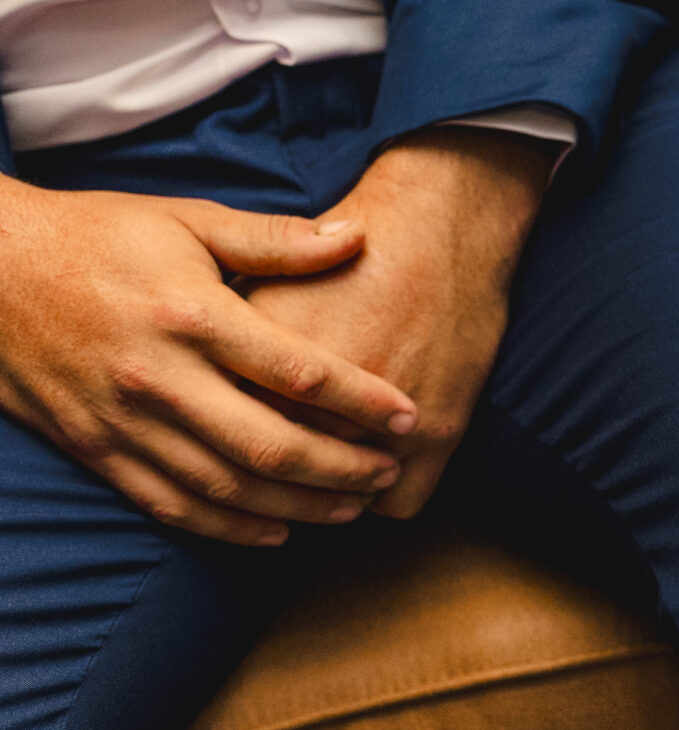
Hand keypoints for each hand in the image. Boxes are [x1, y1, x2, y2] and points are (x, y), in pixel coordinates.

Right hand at [0, 178, 416, 544]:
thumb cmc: (95, 237)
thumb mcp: (185, 220)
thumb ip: (274, 241)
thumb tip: (358, 237)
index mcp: (190, 315)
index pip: (296, 371)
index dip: (362, 400)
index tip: (409, 417)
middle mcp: (158, 376)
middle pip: (269, 444)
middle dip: (341, 468)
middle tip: (389, 474)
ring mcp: (123, 420)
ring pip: (226, 486)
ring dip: (298, 506)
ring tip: (352, 508)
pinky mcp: (95, 449)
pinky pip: (171, 504)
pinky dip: (229, 527)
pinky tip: (276, 531)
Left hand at [246, 127, 549, 518]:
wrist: (440, 223)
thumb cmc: (349, 243)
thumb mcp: (255, 268)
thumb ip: (219, 331)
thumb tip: (186, 374)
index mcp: (254, 362)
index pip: (222, 444)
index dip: (220, 462)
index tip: (228, 460)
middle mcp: (314, 402)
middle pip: (280, 481)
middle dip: (276, 492)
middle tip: (279, 484)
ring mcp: (377, 424)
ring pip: (341, 504)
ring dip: (333, 504)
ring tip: (330, 490)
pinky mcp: (435, 432)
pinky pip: (399, 506)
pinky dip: (387, 502)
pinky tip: (381, 484)